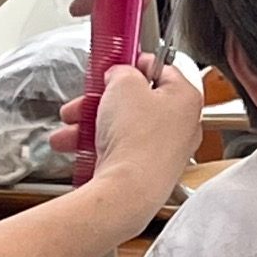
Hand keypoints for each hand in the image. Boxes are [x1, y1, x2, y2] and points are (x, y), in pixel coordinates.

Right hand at [52, 60, 202, 234]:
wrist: (127, 191)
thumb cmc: (136, 141)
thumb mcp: (123, 84)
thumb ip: (122, 71)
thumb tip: (119, 74)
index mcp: (186, 98)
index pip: (161, 69)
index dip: (133, 64)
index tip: (115, 65)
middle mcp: (181, 126)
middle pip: (137, 102)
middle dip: (102, 100)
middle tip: (87, 99)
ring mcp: (164, 152)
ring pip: (123, 127)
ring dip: (91, 123)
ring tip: (70, 126)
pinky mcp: (146, 172)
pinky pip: (119, 150)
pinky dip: (97, 146)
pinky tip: (75, 145)